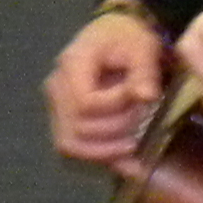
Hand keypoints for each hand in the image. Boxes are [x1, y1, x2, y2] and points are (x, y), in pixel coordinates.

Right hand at [48, 9, 167, 165]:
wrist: (115, 36)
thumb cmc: (127, 38)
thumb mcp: (141, 46)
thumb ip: (144, 71)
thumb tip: (147, 97)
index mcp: (70, 64)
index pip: (85, 102)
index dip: (115, 107)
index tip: (143, 98)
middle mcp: (56, 89)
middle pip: (77, 128)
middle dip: (116, 129)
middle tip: (145, 119)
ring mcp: (56, 108)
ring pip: (71, 145)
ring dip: (107, 150)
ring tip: (136, 143)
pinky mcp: (65, 123)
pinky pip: (77, 150)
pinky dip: (103, 160)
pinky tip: (131, 166)